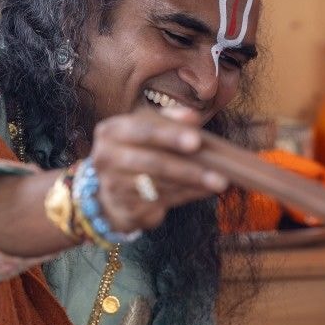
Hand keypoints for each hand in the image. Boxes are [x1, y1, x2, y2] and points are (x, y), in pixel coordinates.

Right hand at [89, 106, 228, 234]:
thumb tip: (192, 116)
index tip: (196, 141)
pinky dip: (184, 197)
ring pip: (157, 186)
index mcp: (111, 131)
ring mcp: (112, 186)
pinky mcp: (122, 208)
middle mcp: (106, 158)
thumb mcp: (146, 127)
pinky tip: (203, 192)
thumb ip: (168, 120)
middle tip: (219, 175)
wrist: (108, 186)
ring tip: (217, 183)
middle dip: (187, 169)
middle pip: (152, 164)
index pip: (143, 131)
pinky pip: (158, 203)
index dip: (170, 136)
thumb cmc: (135, 149)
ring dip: (190, 185)